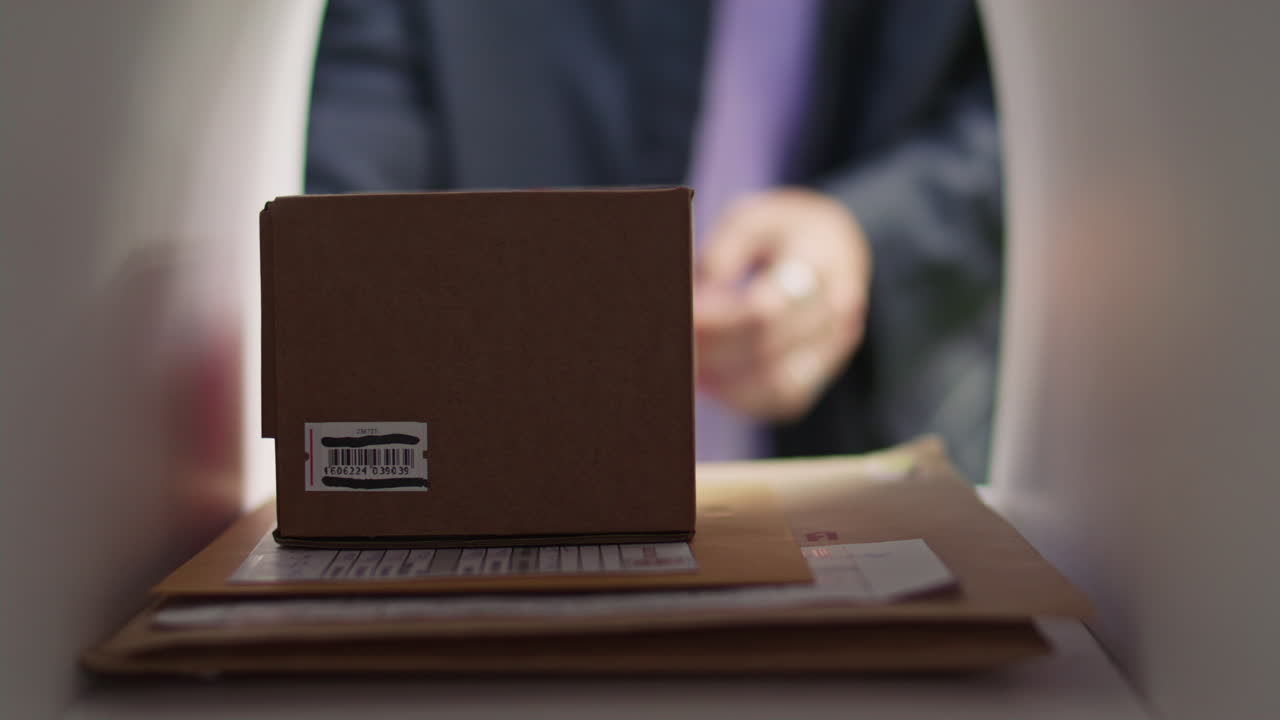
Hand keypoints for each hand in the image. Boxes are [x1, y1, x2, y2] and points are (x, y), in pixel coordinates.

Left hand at [694, 188, 870, 421]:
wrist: (836, 247)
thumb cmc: (781, 232)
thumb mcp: (751, 221)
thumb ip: (724, 254)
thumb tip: (695, 302)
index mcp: (821, 261)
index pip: (766, 309)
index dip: (717, 324)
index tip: (682, 323)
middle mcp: (838, 308)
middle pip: (769, 348)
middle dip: (714, 354)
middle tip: (672, 349)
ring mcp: (836, 346)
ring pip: (780, 385)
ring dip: (727, 384)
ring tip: (687, 370)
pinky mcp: (825, 371)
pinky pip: (785, 399)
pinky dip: (744, 398)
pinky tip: (710, 382)